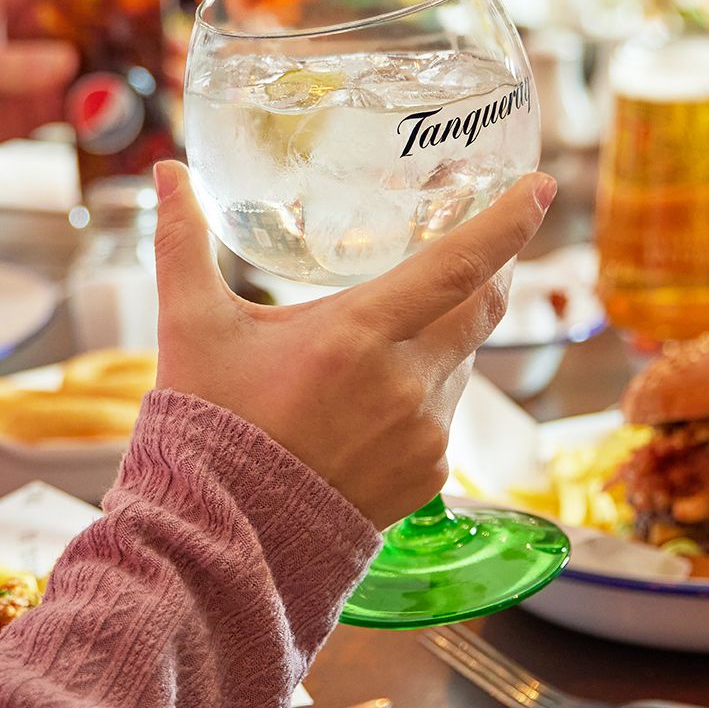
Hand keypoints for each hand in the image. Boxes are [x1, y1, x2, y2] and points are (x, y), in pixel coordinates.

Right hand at [150, 160, 556, 527]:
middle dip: (492, 266)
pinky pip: (449, 410)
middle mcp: (406, 382)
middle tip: (483, 235)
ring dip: (448, 331)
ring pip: (465, 357)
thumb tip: (165, 169)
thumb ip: (182, 242)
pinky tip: (385, 390)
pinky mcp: (432, 474)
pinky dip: (431, 385)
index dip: (508, 221)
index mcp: (357, 335)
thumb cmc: (206, 424)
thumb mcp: (191, 326)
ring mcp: (426, 433)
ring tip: (402, 324)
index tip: (543, 185)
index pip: (458, 264)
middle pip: (482, 305)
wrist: (221, 538)